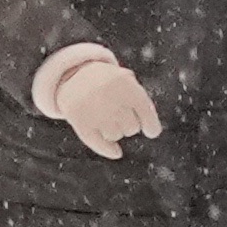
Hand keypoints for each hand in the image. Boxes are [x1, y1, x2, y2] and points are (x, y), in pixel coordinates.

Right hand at [35, 43, 161, 159]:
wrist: (74, 75)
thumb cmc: (109, 81)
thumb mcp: (127, 80)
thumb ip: (142, 102)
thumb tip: (153, 132)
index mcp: (124, 84)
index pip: (145, 112)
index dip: (151, 125)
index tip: (152, 132)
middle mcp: (109, 98)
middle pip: (132, 127)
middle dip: (129, 123)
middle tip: (120, 113)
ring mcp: (94, 112)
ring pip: (115, 136)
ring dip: (115, 131)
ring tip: (107, 117)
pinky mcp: (80, 123)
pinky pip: (99, 144)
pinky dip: (109, 150)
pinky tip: (116, 152)